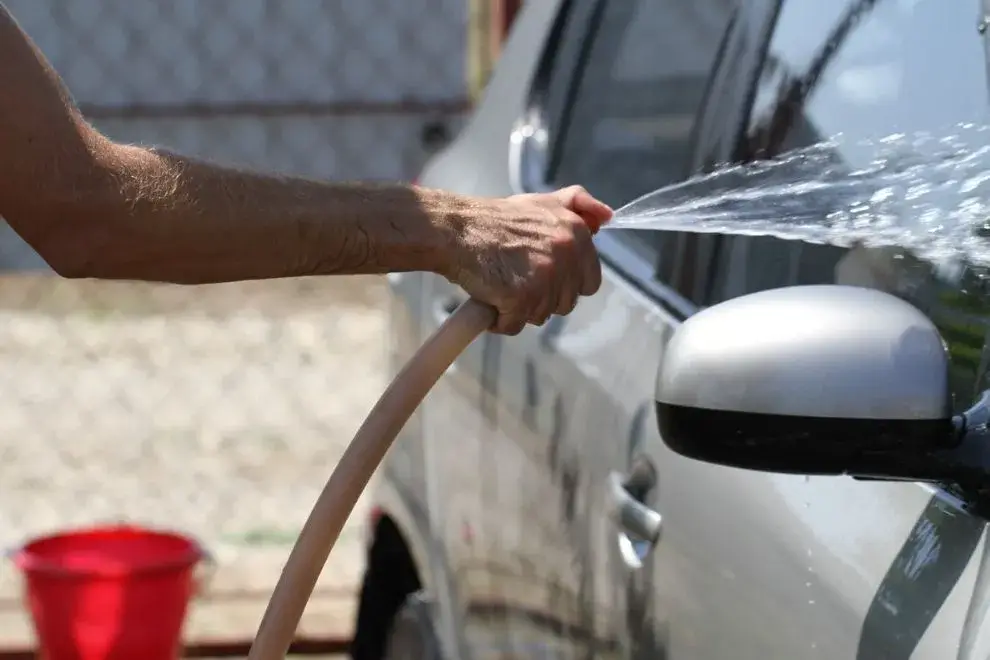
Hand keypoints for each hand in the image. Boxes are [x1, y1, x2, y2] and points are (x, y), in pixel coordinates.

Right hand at [442, 185, 612, 334]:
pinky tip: (489, 297)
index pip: (589, 281)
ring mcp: (545, 279)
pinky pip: (515, 324)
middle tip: (516, 277)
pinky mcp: (521, 298)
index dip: (565, 283)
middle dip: (541, 297)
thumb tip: (607, 218)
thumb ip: (578, 204)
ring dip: (520, 308)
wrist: (457, 229)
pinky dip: (500, 319)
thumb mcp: (543, 201)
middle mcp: (566, 255)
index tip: (540, 274)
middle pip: (565, 302)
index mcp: (577, 234)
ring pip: (541, 315)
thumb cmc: (496, 219)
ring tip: (501, 285)